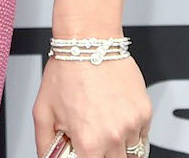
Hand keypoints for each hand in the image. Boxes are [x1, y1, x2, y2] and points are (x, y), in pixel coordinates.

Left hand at [34, 55, 151, 157]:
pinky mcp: (145, 113)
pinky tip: (116, 117)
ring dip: (118, 148)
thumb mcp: (43, 111)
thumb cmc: (66, 71)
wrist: (90, 42)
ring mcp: (132, 125)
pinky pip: (143, 137)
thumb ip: (45, 144)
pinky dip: (132, 135)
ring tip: (103, 126)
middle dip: (102, 156)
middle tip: (93, 139)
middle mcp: (113, 137)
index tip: (83, 153)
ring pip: (131, 154)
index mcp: (88, 142)